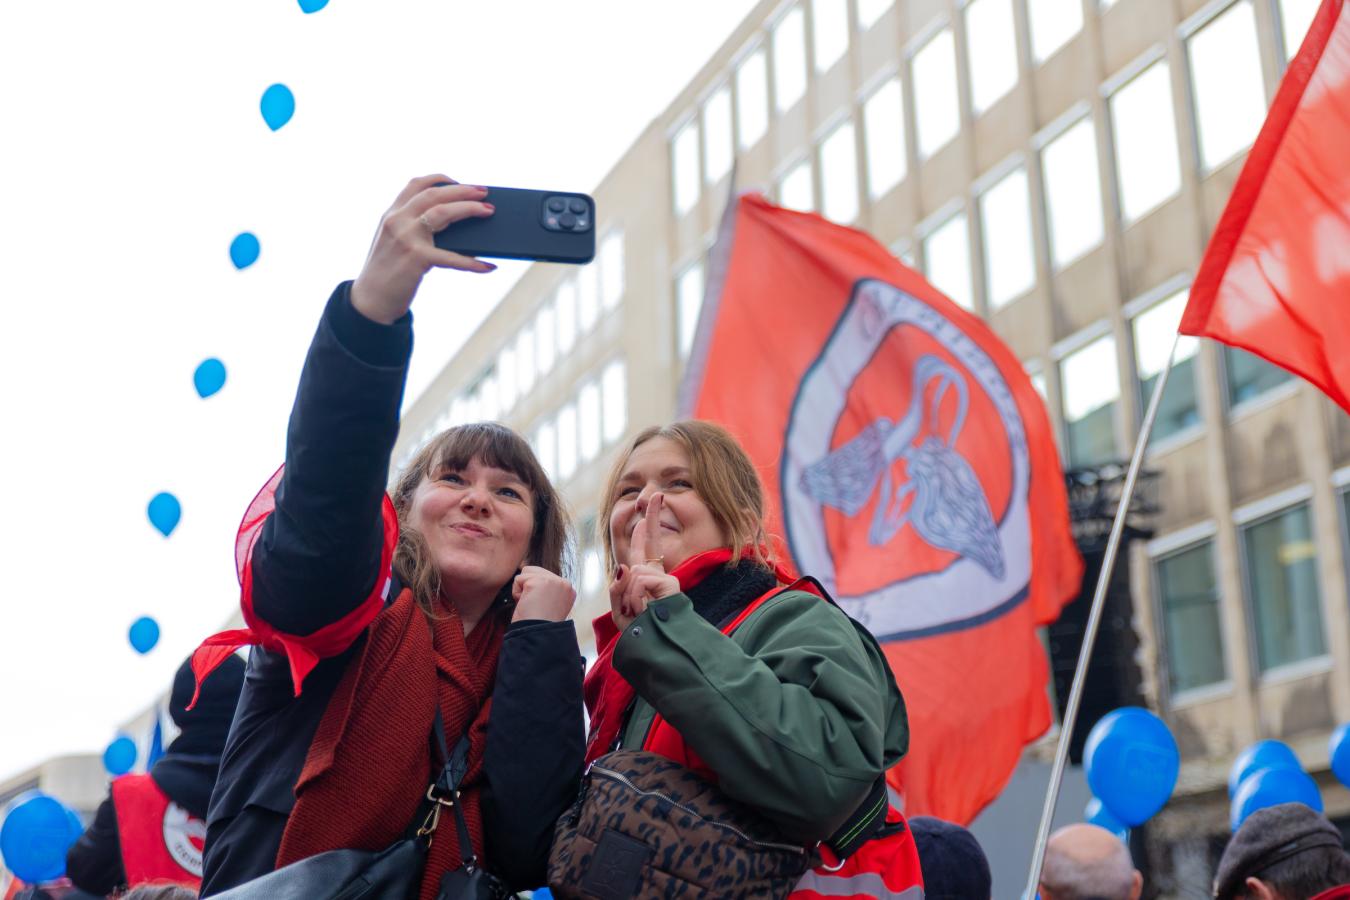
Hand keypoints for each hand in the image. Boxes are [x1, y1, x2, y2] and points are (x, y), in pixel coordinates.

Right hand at [350, 175, 496, 324]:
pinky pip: (452, 257)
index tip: (459, 182)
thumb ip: (412, 228)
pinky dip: (473, 263)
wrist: (370, 300)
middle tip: (485, 192)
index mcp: (391, 214)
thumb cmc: (388, 272)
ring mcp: (406, 237)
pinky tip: (488, 266)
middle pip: (435, 194)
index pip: (416, 184)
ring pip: (443, 212)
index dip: (441, 179)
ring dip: (469, 208)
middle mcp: (397, 220)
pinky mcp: (416, 258)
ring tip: (488, 210)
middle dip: (463, 190)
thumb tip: (454, 224)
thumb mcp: (394, 242)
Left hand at [511, 566, 576, 622]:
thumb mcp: (546, 603)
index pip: (543, 577)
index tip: (541, 609)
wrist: (539, 638)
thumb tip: (524, 566)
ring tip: (531, 605)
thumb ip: (542, 587)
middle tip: (535, 607)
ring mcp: (553, 581)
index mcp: (568, 589)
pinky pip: (518, 580)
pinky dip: (517, 594)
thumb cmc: (538, 626)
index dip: (535, 592)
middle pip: (534, 571)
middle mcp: (564, 583)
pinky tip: (526, 605)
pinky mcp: (539, 582)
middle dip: (529, 588)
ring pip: (526, 572)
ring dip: (522, 590)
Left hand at [610, 493, 680, 630]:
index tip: (650, 503)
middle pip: (650, 542)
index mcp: (645, 578)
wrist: (655, 650)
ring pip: (633, 571)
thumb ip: (617, 588)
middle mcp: (657, 574)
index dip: (646, 526)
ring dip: (627, 596)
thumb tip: (625, 566)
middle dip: (653, 518)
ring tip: (636, 612)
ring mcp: (666, 578)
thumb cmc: (639, 634)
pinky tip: (643, 610)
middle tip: (655, 498)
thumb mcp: (619, 610)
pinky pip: (640, 581)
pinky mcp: (670, 584)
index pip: (643, 547)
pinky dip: (635, 598)